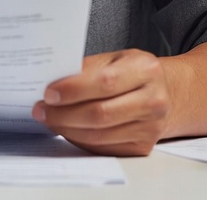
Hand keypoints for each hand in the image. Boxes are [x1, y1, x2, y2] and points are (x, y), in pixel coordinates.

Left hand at [32, 49, 171, 155]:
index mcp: (146, 69)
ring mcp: (151, 127)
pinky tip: (67, 129)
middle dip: (63, 113)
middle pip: (100, 114)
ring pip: (99, 135)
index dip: (73, 90)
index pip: (105, 82)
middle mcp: (153, 100)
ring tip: (49, 119)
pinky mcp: (143, 146)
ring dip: (67, 129)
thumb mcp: (115, 58)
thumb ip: (88, 68)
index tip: (48, 93)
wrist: (165, 93)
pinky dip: (79, 139)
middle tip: (41, 110)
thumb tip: (53, 82)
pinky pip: (103, 147)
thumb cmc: (133, 72)